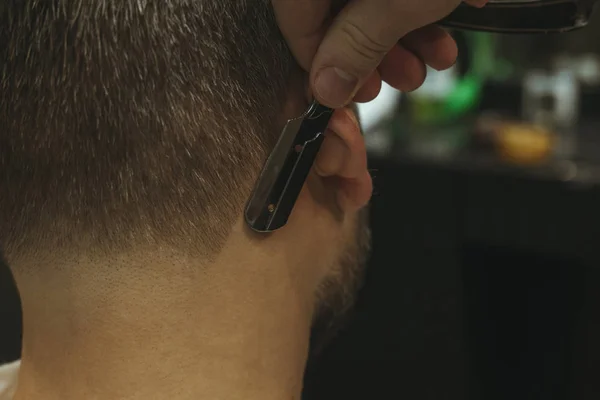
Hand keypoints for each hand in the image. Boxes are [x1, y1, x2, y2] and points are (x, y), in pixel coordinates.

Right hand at [273, 0, 486, 107]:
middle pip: (333, 18)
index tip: (352, 94)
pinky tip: (444, 33)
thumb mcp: (397, 0)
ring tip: (433, 60)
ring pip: (367, 7)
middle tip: (400, 78)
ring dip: (402, 40)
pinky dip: (417, 13)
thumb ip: (358, 44)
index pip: (297, 28)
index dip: (325, 68)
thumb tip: (323, 90)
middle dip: (375, 55)